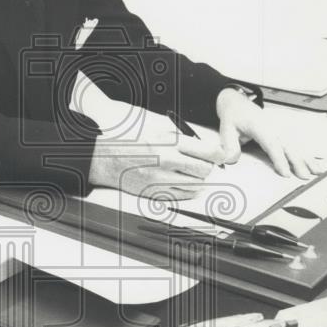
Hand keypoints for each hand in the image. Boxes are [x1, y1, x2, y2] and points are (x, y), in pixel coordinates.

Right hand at [88, 118, 224, 198]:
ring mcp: (160, 180)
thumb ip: (180, 138)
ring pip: (195, 185)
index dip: (218, 154)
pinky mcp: (155, 193)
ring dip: (197, 180)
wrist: (106, 159)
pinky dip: (187, 190)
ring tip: (190, 173)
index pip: (206, 151)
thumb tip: (204, 146)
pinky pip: (182, 195)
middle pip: (204, 170)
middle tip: (203, 164)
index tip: (221, 155)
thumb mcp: (156, 131)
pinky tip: (182, 182)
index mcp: (167, 143)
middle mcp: (165, 161)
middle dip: (207, 167)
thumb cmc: (130, 143)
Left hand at [216, 88, 320, 178]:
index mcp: (259, 126)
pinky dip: (306, 154)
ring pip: (295, 145)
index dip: (279, 158)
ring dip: (307, 158)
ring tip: (317, 171)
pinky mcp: (282, 132)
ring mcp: (280, 129)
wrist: (238, 103)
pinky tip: (315, 163)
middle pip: (288, 146)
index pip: (272, 143)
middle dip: (298, 161)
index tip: (285, 172)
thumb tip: (230, 160)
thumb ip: (229, 146)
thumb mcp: (226, 129)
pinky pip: (296, 144)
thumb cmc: (233, 117)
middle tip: (304, 176)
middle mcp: (273, 127)